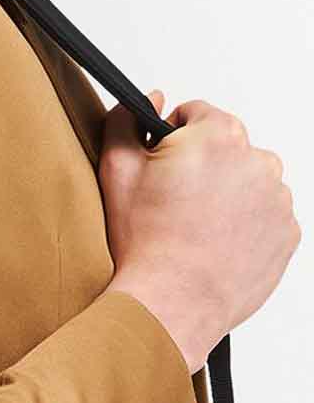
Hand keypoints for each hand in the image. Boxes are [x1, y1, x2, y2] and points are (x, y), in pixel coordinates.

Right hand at [98, 89, 300, 372]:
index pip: (198, 113)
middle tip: (174, 203)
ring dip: (228, 194)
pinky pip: (266, 217)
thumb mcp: (116, 172)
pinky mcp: (286, 233)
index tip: (163, 164)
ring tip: (196, 227)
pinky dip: (246, 225)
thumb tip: (149, 99)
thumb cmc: (145, 243)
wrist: (171, 304)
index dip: (172, 136)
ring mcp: (277, 199)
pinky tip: (216, 244)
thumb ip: (125, 121)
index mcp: (217, 137)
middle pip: (228, 148)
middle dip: (203, 166)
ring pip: (250, 181)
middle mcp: (257, 161)